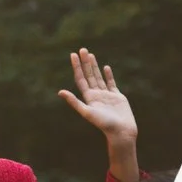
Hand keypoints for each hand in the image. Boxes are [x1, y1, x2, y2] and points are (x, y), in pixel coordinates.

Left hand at [58, 48, 140, 180]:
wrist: (121, 131)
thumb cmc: (104, 124)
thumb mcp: (87, 112)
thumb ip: (74, 101)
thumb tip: (60, 92)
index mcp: (88, 98)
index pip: (80, 79)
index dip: (76, 67)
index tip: (73, 55)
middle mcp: (96, 95)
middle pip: (89, 75)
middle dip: (85, 63)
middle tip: (82, 49)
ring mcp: (106, 95)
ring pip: (98, 77)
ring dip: (94, 66)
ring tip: (91, 55)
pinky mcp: (117, 97)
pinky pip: (111, 83)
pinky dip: (108, 75)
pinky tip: (105, 67)